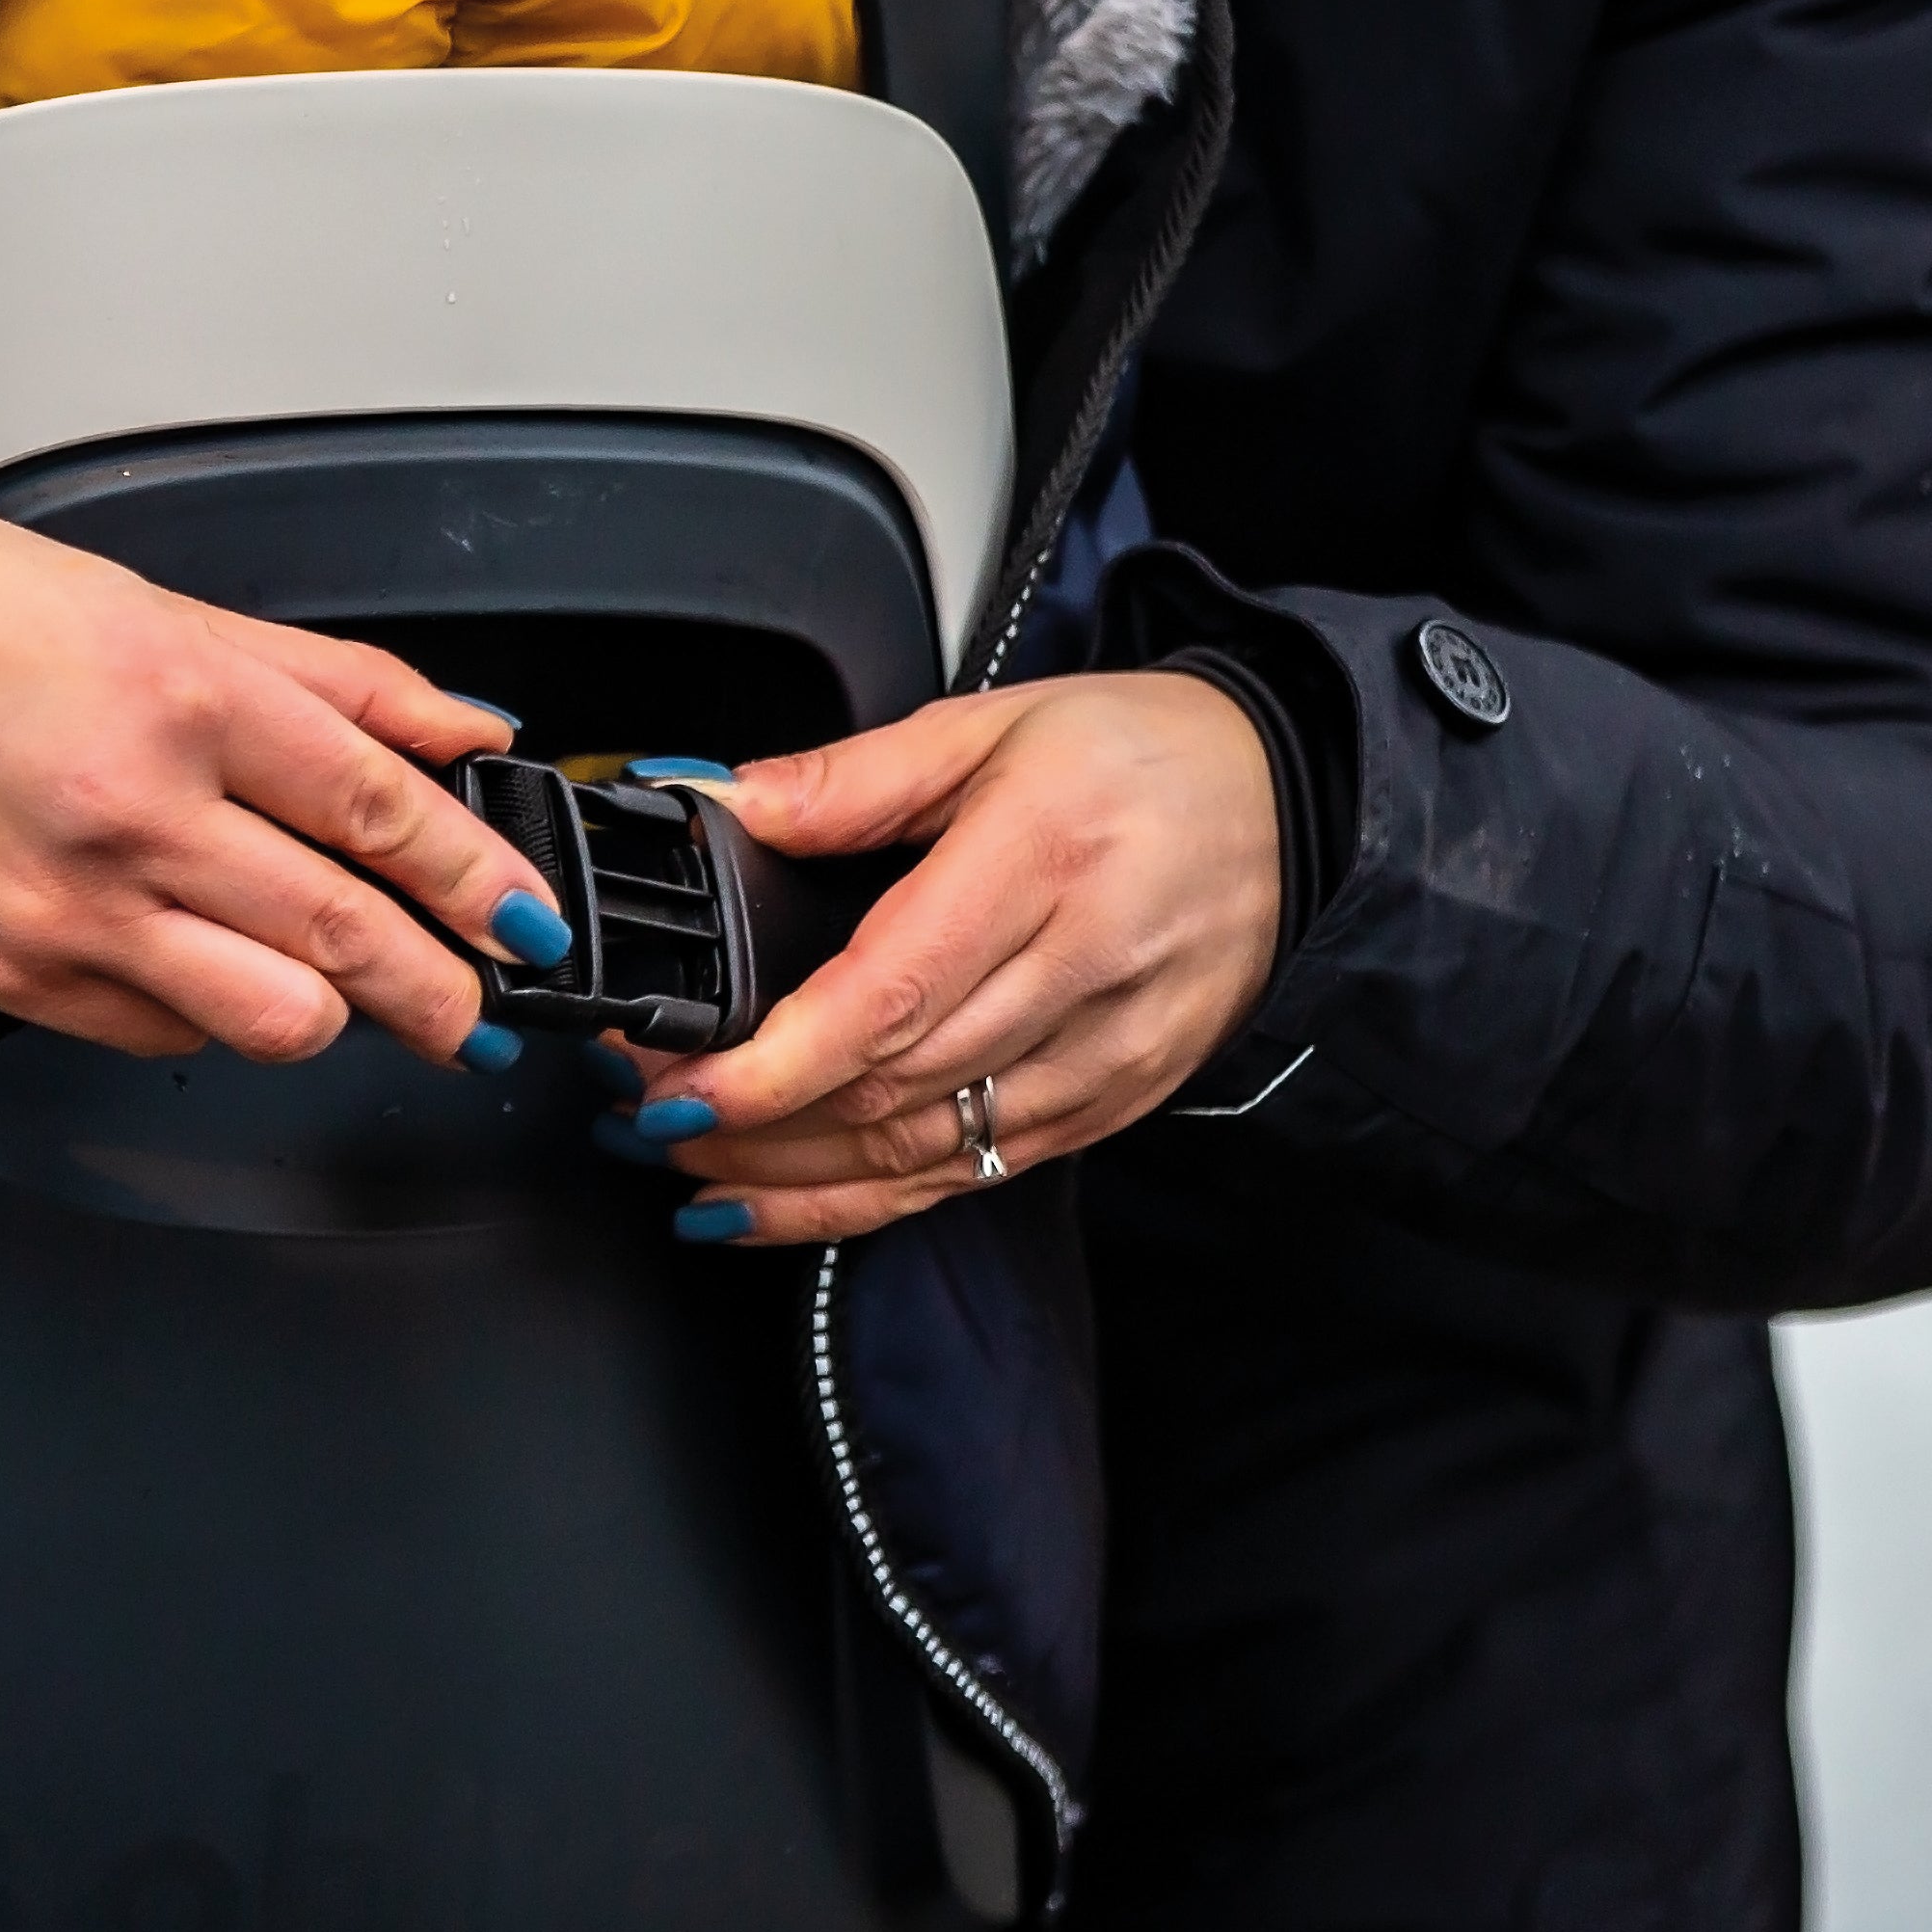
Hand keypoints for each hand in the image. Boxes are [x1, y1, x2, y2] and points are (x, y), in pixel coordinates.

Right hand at [0, 488, 563, 1067]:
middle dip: (443, 988)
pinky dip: (208, 1014)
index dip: (477, 878)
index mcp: (185, 700)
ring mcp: (67, 911)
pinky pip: (158, 1034)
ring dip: (335, 1017)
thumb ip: (337, 683)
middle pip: (344, 935)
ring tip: (354, 995)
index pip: (380, 810)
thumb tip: (465, 732)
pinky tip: (206, 968)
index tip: (526, 919)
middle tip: (482, 1008)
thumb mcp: (173, 611)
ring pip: (267, 1017)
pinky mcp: (8, 976)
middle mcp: (132, 814)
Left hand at [621, 672, 1282, 1241]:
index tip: (677, 1080)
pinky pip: (973, 1177)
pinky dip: (863, 1204)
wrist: (1290, 809)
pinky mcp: (1113, 1105)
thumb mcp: (989, 727)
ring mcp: (1104, 1057)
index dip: (774, 1062)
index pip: (889, 996)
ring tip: (682, 1162)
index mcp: (1040, 861)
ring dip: (791, 1176)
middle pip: (893, 1088)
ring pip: (927, 1152)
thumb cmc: (1140, 757)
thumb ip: (847, 779)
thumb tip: (721, 807)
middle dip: (750, 1118)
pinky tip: (772, 1204)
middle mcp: (1080, 972)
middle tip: (640, 1106)